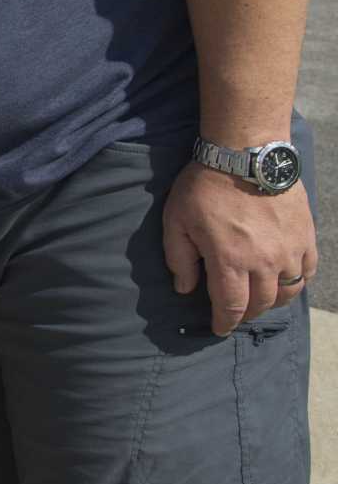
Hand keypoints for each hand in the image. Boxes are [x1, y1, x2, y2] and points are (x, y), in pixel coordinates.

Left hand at [163, 162, 316, 335]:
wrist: (245, 154)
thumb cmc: (204, 186)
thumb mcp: (176, 220)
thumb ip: (179, 258)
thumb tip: (184, 288)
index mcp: (230, 260)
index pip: (230, 306)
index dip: (224, 322)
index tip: (218, 328)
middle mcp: (264, 262)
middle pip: (260, 303)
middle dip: (245, 314)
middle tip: (235, 313)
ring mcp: (289, 250)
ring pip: (286, 292)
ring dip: (270, 300)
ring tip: (258, 298)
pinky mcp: (305, 237)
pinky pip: (306, 271)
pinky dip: (295, 281)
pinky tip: (283, 279)